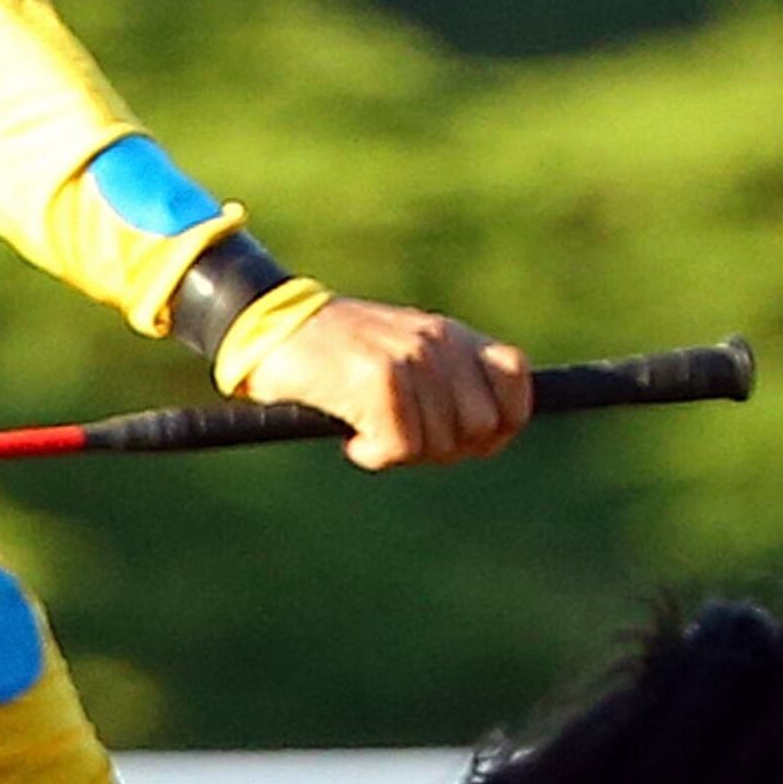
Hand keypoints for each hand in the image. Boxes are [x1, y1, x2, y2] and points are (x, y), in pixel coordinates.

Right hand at [238, 297, 531, 468]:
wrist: (266, 328)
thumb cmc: (331, 357)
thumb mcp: (401, 356)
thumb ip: (446, 384)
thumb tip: (489, 437)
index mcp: (451, 334)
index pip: (516, 379)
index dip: (501, 423)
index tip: (464, 440)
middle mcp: (438, 341)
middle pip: (482, 426)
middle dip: (445, 448)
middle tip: (400, 437)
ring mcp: (412, 358)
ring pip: (442, 443)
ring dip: (403, 452)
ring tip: (369, 429)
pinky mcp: (380, 380)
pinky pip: (401, 448)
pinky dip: (374, 455)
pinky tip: (352, 436)